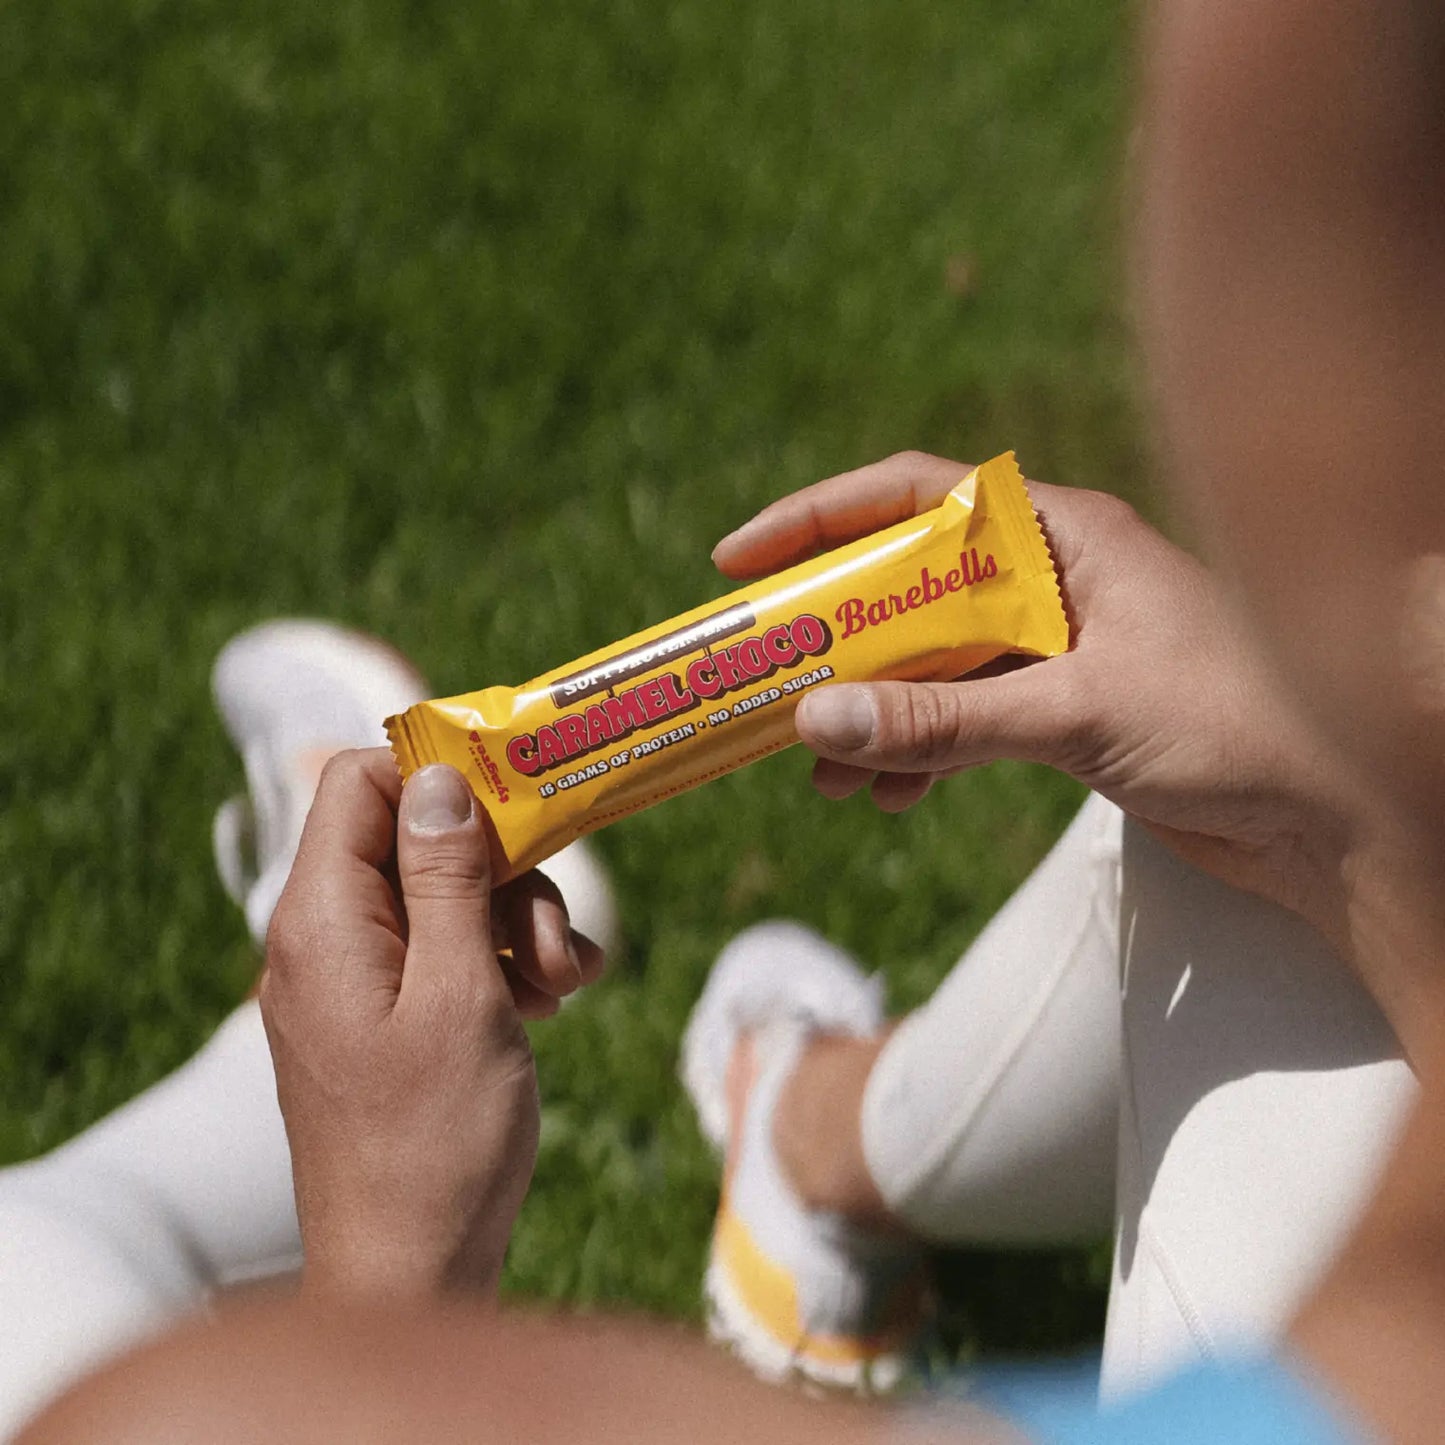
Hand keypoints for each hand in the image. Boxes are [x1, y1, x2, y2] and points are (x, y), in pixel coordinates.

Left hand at [260, 749, 601, 1296]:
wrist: (408, 1270)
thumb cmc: (434, 1141)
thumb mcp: (461, 994)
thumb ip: (448, 878)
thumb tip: (436, 779)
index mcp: (322, 919)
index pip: (358, 783)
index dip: (439, 777)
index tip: (521, 802)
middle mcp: (323, 939)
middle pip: (415, 840)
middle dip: (503, 873)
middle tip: (556, 941)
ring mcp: (352, 980)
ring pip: (442, 896)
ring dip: (517, 924)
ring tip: (564, 987)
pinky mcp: (381, 1016)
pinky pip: (443, 953)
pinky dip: (501, 964)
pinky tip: (552, 1003)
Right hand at [716, 451, 1365, 952]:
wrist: (1340, 814)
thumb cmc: (1240, 726)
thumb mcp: (1076, 715)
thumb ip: (943, 721)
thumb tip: (816, 722)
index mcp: (1064, 536)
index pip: (917, 494)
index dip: (820, 517)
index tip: (742, 559)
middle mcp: (1054, 580)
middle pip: (910, 586)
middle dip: (836, 643)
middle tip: (767, 684)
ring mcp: (1057, 648)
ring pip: (930, 665)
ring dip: (872, 716)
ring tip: (824, 777)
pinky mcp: (1063, 711)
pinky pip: (963, 720)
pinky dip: (920, 754)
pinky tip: (890, 797)